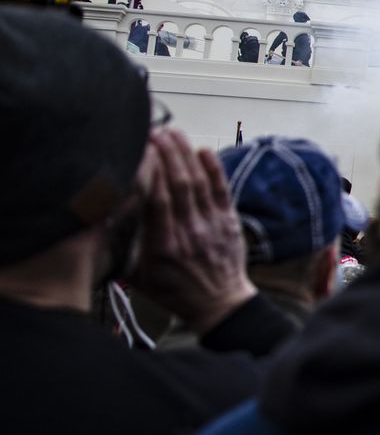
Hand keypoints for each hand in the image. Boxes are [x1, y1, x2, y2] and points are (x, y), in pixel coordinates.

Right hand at [128, 129, 256, 333]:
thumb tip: (94, 227)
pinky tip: (203, 150)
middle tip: (154, 132)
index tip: (139, 150)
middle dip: (167, 154)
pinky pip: (222, 189)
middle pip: (179, 184)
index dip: (150, 172)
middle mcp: (189, 231)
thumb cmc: (173, 290)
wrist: (218, 303)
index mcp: (164, 245)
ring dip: (186, 155)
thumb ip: (119, 252)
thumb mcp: (138, 277)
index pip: (157, 200)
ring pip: (199, 182)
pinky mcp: (229, 221)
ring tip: (173, 133)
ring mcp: (212, 224)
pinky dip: (214, 169)